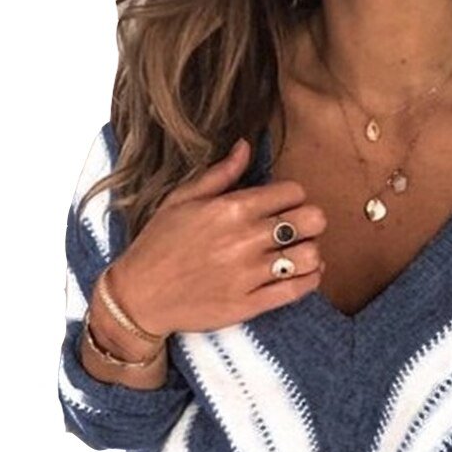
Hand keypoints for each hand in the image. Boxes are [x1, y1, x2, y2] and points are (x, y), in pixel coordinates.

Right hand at [109, 136, 328, 335]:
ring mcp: (249, 274)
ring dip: (311, 252)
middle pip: (310, 220)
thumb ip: (220, 174)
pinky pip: (298, 290)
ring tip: (300, 252)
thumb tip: (246, 146)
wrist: (140, 296)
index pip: (293, 191)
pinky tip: (302, 274)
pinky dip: (309, 280)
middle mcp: (245, 239)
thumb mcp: (182, 200)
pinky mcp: (251, 304)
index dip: (295, 196)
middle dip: (311, 221)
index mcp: (231, 208)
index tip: (286, 205)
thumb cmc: (158, 244)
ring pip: (310, 256)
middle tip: (300, 228)